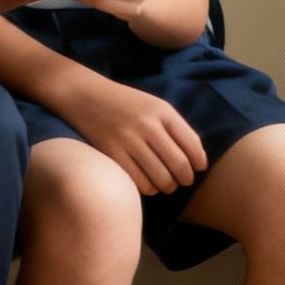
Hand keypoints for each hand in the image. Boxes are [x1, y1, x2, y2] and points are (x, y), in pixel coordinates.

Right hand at [61, 78, 207, 195]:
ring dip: (167, 186)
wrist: (85, 95)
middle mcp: (147, 124)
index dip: (199, 163)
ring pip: (160, 178)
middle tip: (182, 181)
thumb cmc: (125, 104)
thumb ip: (177, 129)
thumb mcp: (154, 106)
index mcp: (161, 111)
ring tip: (165, 184)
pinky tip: (147, 183)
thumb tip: (199, 161)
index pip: (192, 144)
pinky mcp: (111, 153)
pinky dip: (148, 188)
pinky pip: (139, 182)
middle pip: (178, 165)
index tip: (197, 169)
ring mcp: (127, 139)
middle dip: (185, 179)